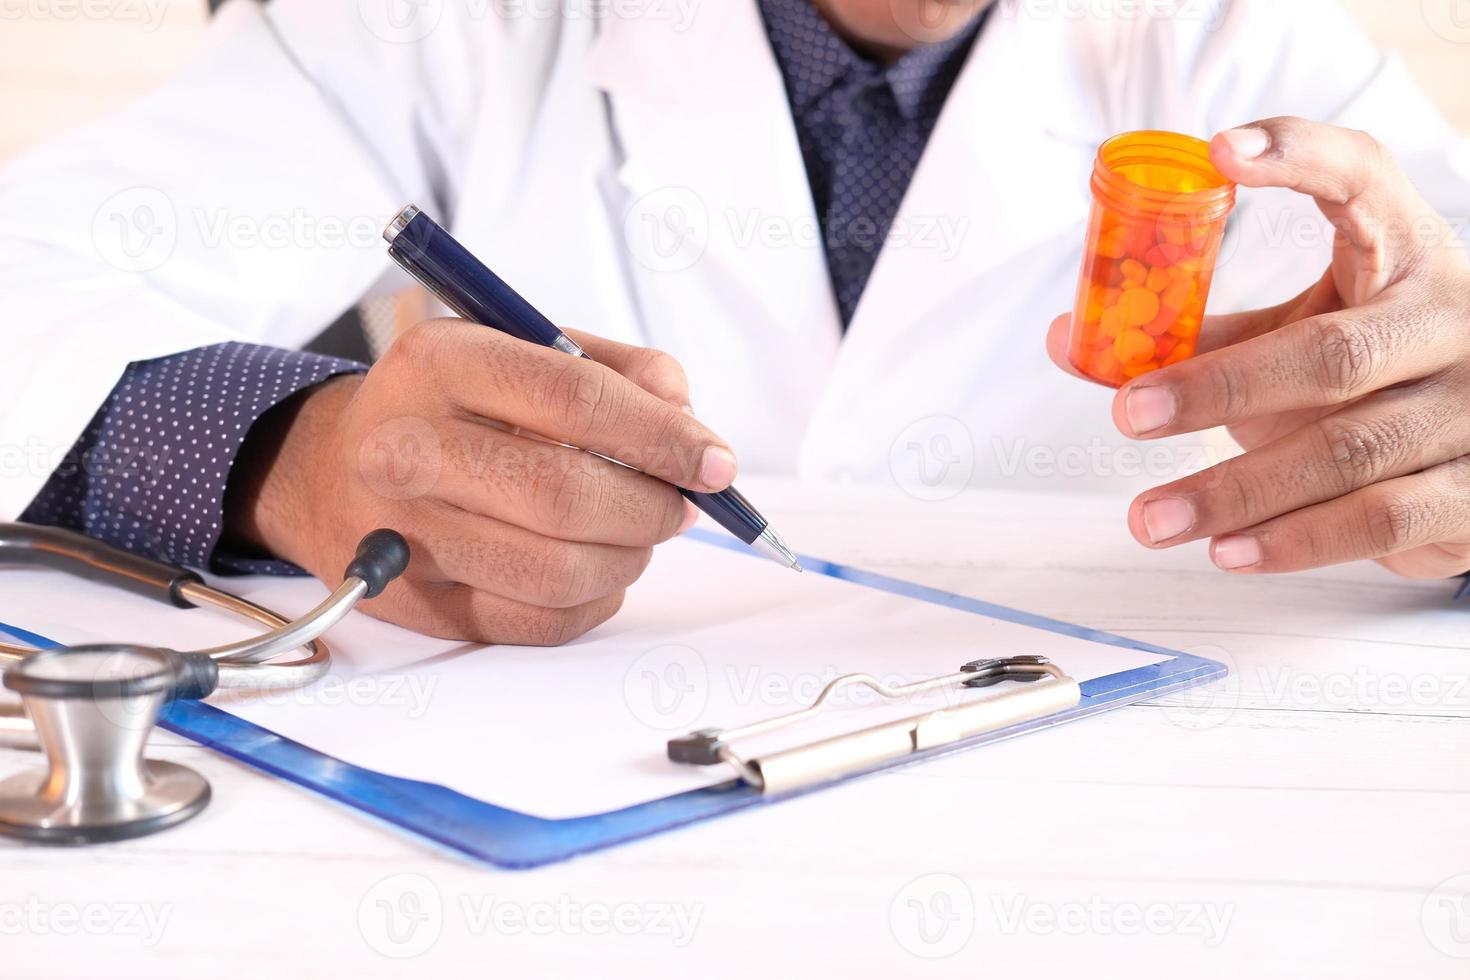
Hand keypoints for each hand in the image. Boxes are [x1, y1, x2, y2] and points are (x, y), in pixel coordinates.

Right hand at [226, 319, 735, 643]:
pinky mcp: (418, 603)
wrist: (338, 468)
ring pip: (559, 570)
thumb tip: (687, 421)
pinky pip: (540, 620)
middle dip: (652, 506)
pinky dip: (595, 599)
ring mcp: (404, 533)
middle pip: (567, 494)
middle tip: (680, 504)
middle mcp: (406, 447)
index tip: (712, 460)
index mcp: (440, 363)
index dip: (663, 436)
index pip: (576, 399)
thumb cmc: (451, 406)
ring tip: (638, 533)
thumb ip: (616, 370)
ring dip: (628, 557)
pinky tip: (597, 566)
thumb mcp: (521, 349)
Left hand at [1048, 116, 1469, 579]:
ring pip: (1345, 450)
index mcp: (1402, 255)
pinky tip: (1228, 551)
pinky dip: (1295, 541)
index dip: (1298, 157)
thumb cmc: (1367, 371)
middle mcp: (1450, 320)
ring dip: (1234, 491)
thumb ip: (1198, 336)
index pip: (1362, 179)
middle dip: (1218, 389)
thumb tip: (1071, 340)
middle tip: (1128, 413)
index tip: (1220, 153)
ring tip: (1150, 518)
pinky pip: (1379, 518)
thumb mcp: (1298, 333)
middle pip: (1328, 356)